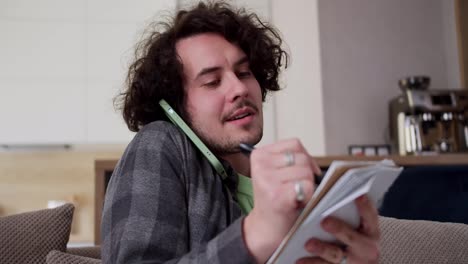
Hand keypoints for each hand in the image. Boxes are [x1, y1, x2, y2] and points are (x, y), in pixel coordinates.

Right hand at [242, 139, 320, 262]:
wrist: (265, 229)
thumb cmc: (275, 201)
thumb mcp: (276, 172)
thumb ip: (290, 159)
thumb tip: (315, 162)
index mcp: (259, 154)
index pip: (295, 144)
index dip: (305, 159)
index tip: (299, 175)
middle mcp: (261, 164)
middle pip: (302, 158)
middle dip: (306, 175)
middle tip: (294, 190)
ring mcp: (267, 179)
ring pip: (306, 172)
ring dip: (307, 187)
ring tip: (294, 197)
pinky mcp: (277, 194)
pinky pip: (307, 186)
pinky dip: (308, 196)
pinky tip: (296, 203)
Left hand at [297, 195, 379, 263]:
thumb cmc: (353, 241)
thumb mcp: (358, 229)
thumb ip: (348, 215)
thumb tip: (328, 196)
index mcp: (371, 232)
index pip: (370, 216)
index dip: (365, 205)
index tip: (358, 195)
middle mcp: (366, 249)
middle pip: (351, 237)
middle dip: (339, 229)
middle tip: (325, 221)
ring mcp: (354, 262)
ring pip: (336, 255)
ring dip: (322, 249)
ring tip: (308, 244)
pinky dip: (311, 263)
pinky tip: (299, 260)